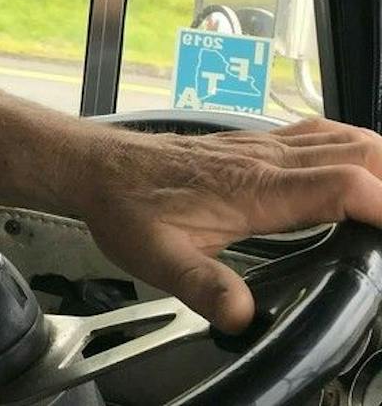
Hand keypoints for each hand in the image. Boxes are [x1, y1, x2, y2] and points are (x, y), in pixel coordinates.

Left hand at [75, 118, 381, 332]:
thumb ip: (202, 285)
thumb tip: (242, 317)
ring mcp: (263, 147)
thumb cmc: (126, 207)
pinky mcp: (255, 146)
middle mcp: (267, 160)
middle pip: (358, 152)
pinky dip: (354, 149)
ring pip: (343, 137)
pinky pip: (319, 135)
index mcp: (255, 188)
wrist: (97, 167)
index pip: (342, 186)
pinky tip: (360, 166)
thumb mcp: (157, 258)